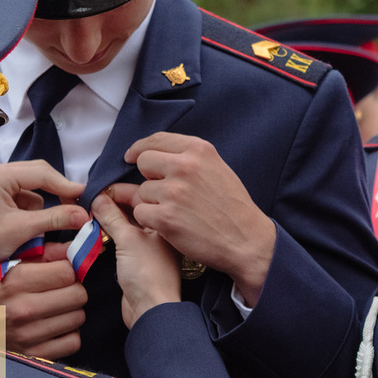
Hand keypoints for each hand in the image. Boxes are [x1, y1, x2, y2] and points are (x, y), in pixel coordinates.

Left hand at [0, 160, 87, 269]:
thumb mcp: (19, 231)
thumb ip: (54, 219)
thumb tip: (83, 215)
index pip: (42, 173)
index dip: (66, 185)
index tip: (85, 197)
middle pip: (35, 178)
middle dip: (54, 195)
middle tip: (74, 209)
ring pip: (25, 190)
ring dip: (38, 207)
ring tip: (46, 226)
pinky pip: (14, 199)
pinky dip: (25, 212)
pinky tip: (26, 229)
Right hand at [0, 250, 88, 359]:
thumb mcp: (9, 263)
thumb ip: (45, 253)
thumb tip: (78, 248)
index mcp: (16, 282)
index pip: (69, 272)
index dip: (71, 269)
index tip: (63, 272)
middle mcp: (22, 309)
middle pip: (79, 295)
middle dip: (73, 290)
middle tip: (60, 291)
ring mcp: (27, 335)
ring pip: (78, 318)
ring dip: (70, 312)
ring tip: (52, 309)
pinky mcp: (32, 356)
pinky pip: (72, 342)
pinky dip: (67, 335)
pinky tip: (52, 327)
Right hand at [95, 186, 180, 327]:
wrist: (152, 308)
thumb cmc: (148, 272)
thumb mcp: (128, 239)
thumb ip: (113, 217)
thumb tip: (98, 199)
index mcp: (164, 220)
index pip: (141, 196)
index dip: (118, 191)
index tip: (97, 188)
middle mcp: (158, 231)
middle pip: (133, 209)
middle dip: (112, 203)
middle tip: (89, 200)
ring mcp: (149, 246)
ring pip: (127, 225)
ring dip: (109, 219)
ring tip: (88, 213)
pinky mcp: (138, 261)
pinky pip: (122, 240)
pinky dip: (110, 234)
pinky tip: (96, 232)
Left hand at [123, 132, 276, 306]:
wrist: (246, 238)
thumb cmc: (232, 206)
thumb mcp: (217, 169)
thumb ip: (189, 159)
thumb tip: (153, 156)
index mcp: (199, 150)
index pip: (157, 140)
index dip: (140, 148)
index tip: (132, 156)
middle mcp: (185, 166)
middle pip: (144, 162)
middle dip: (148, 176)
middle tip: (162, 190)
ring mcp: (173, 192)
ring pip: (141, 191)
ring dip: (151, 202)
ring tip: (175, 211)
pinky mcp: (165, 217)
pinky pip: (140, 212)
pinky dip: (150, 220)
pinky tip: (170, 224)